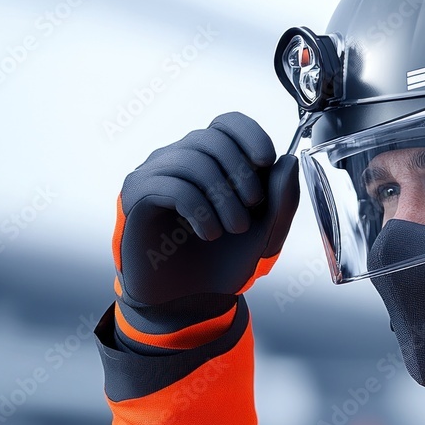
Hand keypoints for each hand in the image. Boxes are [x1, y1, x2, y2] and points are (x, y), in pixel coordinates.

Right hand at [112, 112, 299, 305]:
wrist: (192, 302)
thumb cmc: (226, 262)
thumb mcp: (268, 233)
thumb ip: (282, 199)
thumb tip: (288, 160)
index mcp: (214, 160)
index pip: (228, 122)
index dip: (250, 134)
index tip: (265, 161)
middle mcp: (182, 157)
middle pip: (213, 137)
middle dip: (242, 173)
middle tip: (252, 209)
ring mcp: (156, 173)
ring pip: (194, 160)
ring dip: (223, 197)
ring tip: (232, 228)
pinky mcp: (136, 195)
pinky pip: (172, 185)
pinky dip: (199, 210)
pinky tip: (208, 233)